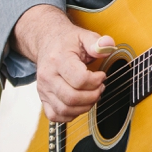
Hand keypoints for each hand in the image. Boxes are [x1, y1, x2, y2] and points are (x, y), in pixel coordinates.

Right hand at [12, 4, 115, 122]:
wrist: (47, 42)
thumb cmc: (66, 41)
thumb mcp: (83, 36)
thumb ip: (97, 42)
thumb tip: (108, 45)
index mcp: (57, 60)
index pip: (79, 79)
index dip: (96, 81)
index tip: (101, 76)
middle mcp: (47, 76)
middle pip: (72, 98)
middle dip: (92, 96)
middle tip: (100, 87)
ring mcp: (43, 89)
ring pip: (64, 109)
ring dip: (84, 107)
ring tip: (92, 95)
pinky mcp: (43, 98)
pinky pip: (55, 115)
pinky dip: (70, 114)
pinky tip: (79, 104)